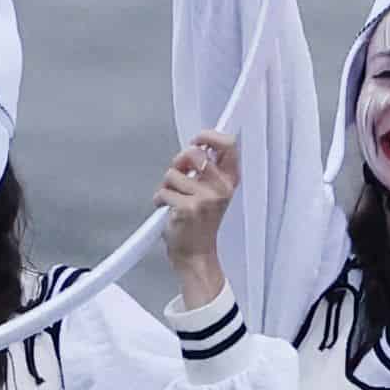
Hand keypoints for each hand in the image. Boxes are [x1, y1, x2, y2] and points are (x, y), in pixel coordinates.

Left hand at [156, 129, 238, 304]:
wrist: (196, 254)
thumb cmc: (200, 224)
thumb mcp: (212, 192)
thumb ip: (206, 169)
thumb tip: (194, 147)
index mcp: (229, 181)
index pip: (229, 145)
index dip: (210, 136)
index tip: (198, 139)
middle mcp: (221, 188)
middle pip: (194, 152)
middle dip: (179, 161)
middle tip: (178, 173)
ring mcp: (205, 199)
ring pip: (172, 173)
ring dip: (167, 185)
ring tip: (174, 199)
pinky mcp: (187, 209)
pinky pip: (163, 192)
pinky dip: (160, 200)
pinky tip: (167, 210)